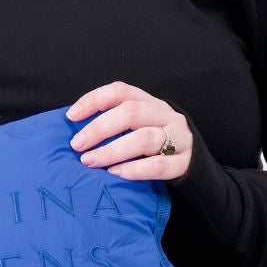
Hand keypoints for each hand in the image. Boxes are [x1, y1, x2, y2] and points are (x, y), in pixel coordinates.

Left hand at [65, 83, 192, 181]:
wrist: (194, 164)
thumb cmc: (154, 146)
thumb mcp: (138, 127)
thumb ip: (114, 125)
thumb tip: (74, 130)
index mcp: (150, 102)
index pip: (120, 91)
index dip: (94, 100)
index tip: (71, 117)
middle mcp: (166, 115)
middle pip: (131, 112)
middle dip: (99, 128)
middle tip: (77, 145)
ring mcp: (178, 137)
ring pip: (144, 138)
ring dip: (113, 150)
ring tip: (91, 161)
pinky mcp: (184, 162)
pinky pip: (158, 165)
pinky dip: (134, 170)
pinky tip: (115, 174)